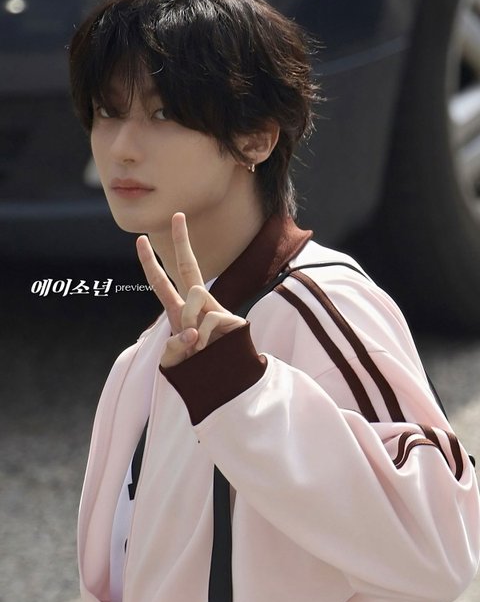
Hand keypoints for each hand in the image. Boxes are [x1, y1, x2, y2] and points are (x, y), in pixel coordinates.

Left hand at [136, 213, 245, 367]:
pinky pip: (210, 317)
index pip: (161, 283)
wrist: (224, 387)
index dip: (150, 262)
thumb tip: (192, 331)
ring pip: (194, 292)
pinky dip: (205, 336)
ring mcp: (216, 310)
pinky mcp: (233, 320)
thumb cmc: (197, 373)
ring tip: (196, 344)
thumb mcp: (175, 363)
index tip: (141, 240)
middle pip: (187, 266)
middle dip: (182, 240)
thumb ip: (173, 348)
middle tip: (177, 215)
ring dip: (189, 317)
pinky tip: (210, 348)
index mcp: (179, 313)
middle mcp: (197, 306)